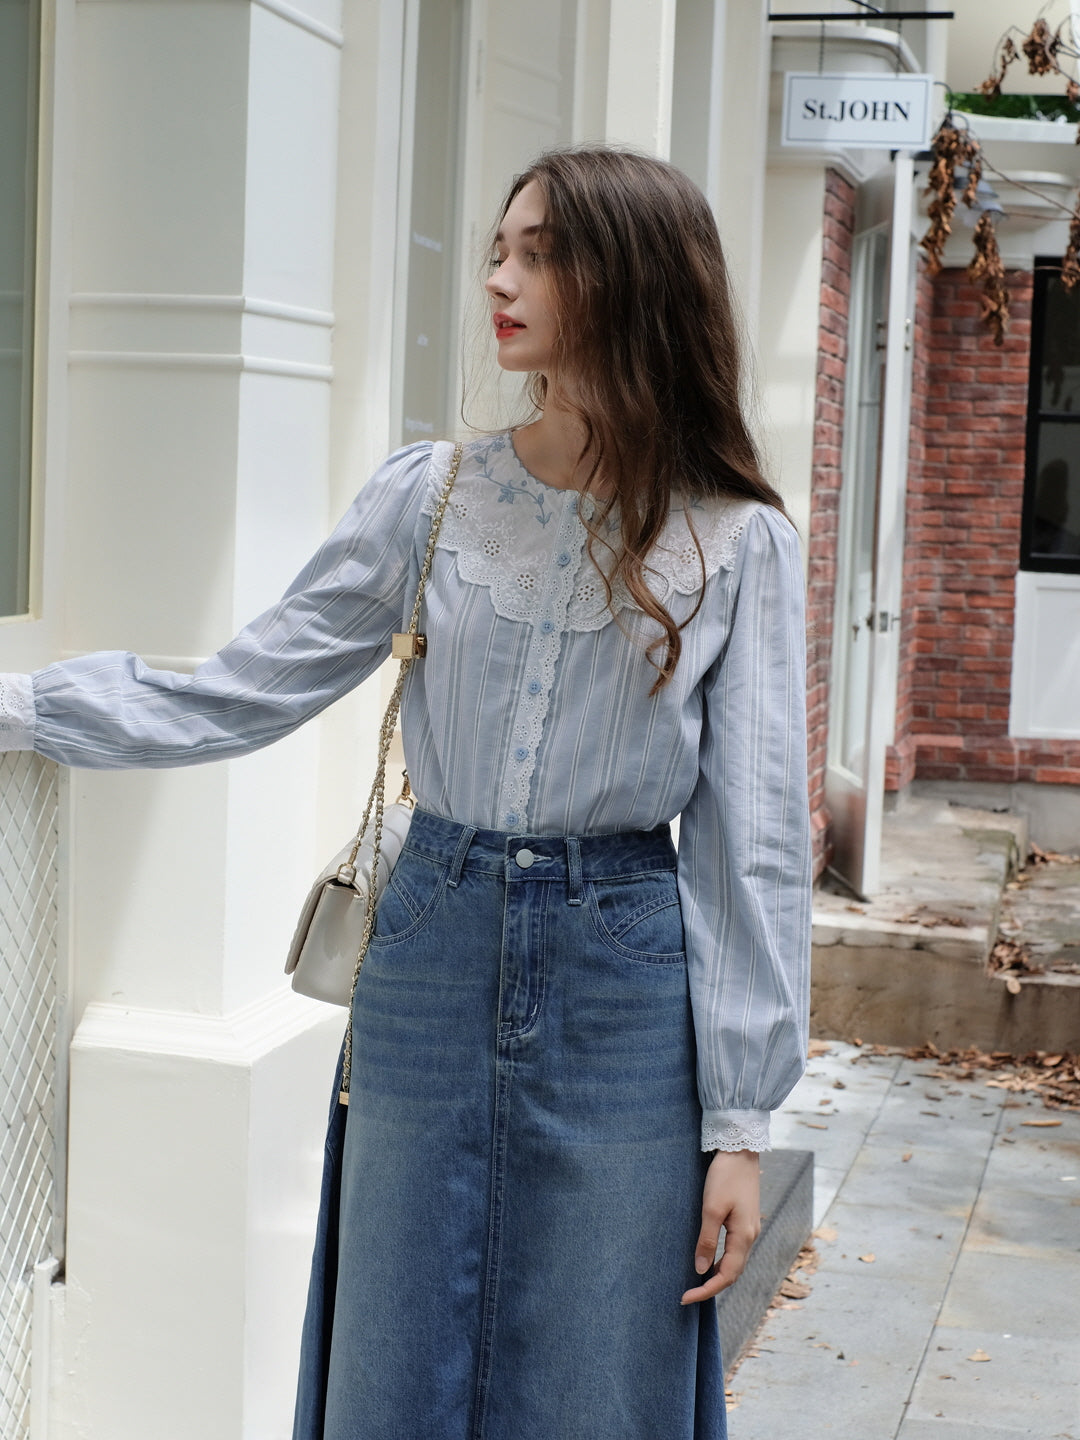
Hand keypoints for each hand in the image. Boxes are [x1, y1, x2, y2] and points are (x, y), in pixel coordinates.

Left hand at [680, 1149, 760, 1304]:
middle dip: (712, 1287)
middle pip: (733, 1273)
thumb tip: (701, 1269)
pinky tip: (709, 1259)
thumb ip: (707, 1240)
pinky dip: (722, 1261)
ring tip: (696, 1282)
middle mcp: (750, 1236)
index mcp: (744, 1236)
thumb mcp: (711, 1208)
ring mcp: (749, 1228)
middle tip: (688, 1294)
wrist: (741, 1151)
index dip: (707, 1290)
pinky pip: (735, 1250)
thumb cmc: (725, 1176)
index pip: (726, 1275)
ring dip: (717, 1275)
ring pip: (735, 1262)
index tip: (686, 1298)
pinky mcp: (745, 1220)